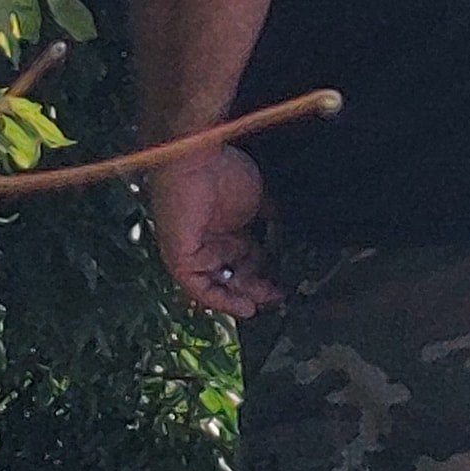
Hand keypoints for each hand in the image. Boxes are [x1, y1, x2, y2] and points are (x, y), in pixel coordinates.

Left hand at [148, 144, 281, 318]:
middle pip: (237, 272)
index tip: (287, 278)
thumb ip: (271, 217)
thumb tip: (287, 229)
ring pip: (221, 284)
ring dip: (243, 296)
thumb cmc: (224, 171)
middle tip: (280, 295)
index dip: (267, 269)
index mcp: (228, 226)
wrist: (196, 163)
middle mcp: (212, 241)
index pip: (249, 256)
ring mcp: (196, 252)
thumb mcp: (258, 196)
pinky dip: (223, 300)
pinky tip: (246, 307)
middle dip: (258, 285)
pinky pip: (201, 288)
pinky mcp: (181, 261)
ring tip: (266, 304)